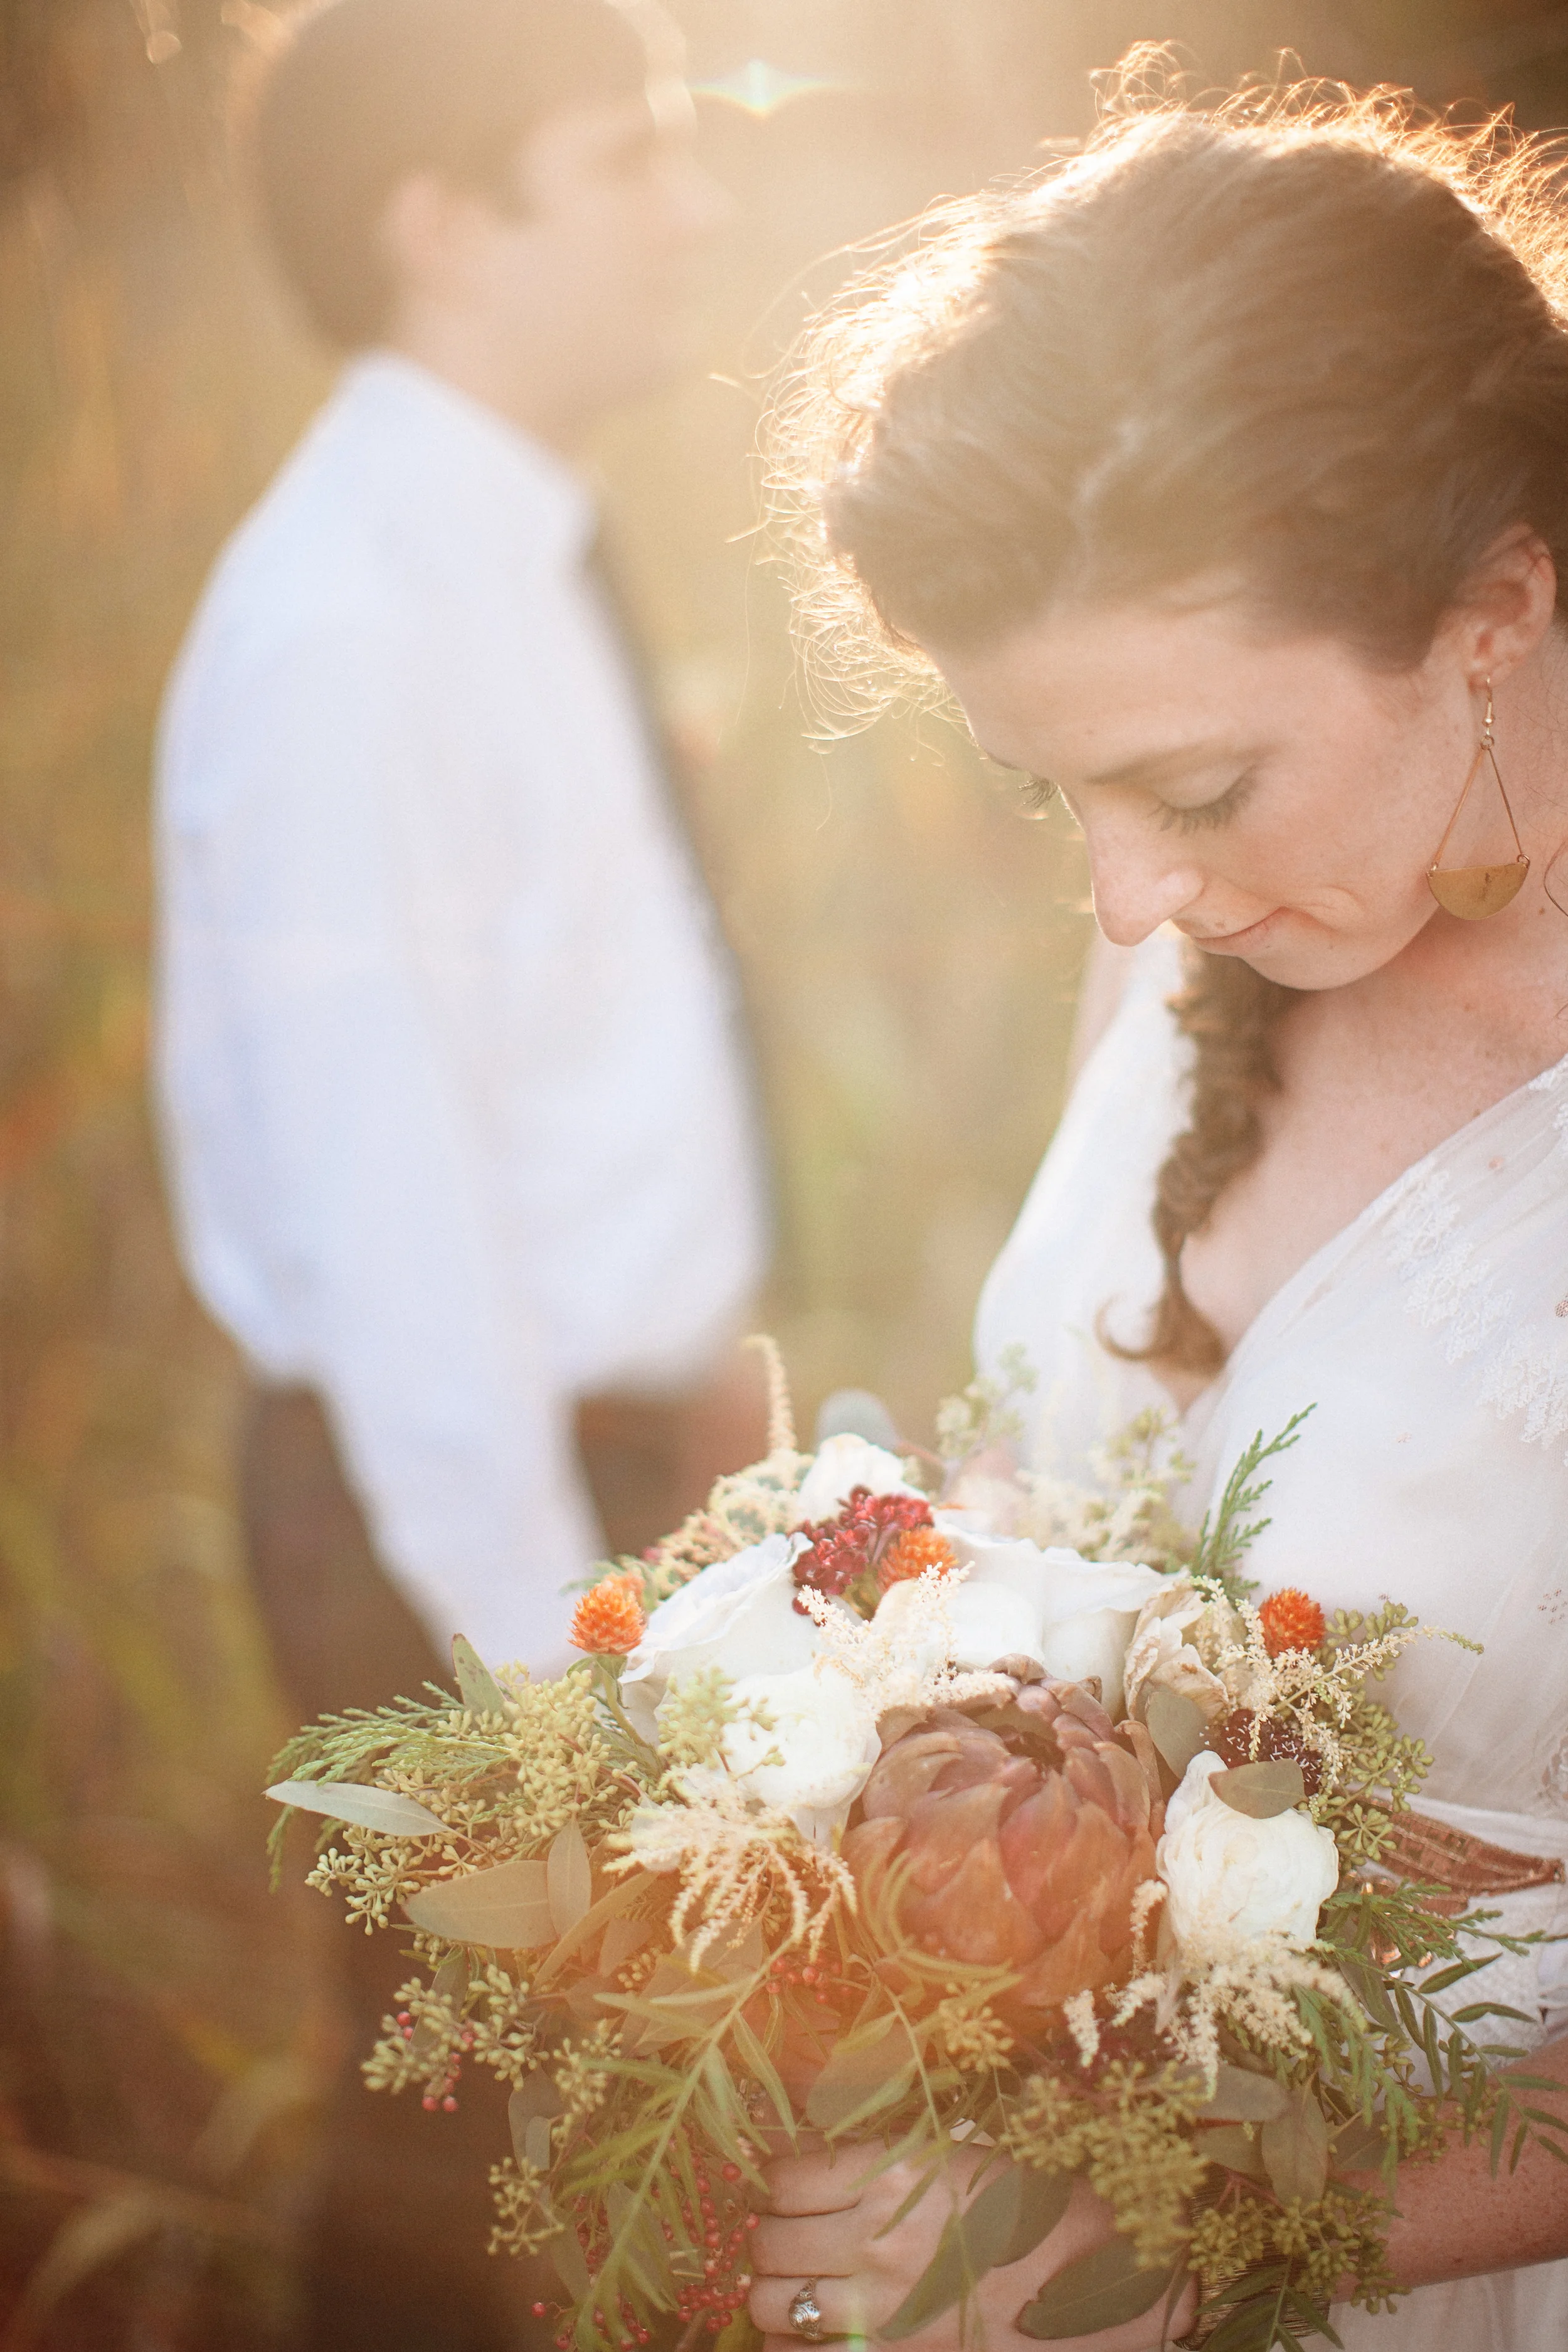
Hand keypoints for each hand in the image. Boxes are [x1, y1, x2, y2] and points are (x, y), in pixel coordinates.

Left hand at [748, 2144, 1197, 2351]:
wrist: (1096, 2278)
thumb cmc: (1028, 2208)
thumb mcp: (954, 2157)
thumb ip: (883, 2160)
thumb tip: (812, 2162)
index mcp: (893, 2173)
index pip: (785, 2177)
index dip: (778, 2183)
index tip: (790, 2187)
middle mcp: (876, 2238)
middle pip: (767, 2242)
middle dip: (771, 2239)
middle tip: (791, 2237)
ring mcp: (880, 2306)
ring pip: (770, 2303)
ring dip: (773, 2292)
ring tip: (798, 2285)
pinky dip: (790, 2344)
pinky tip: (810, 2333)